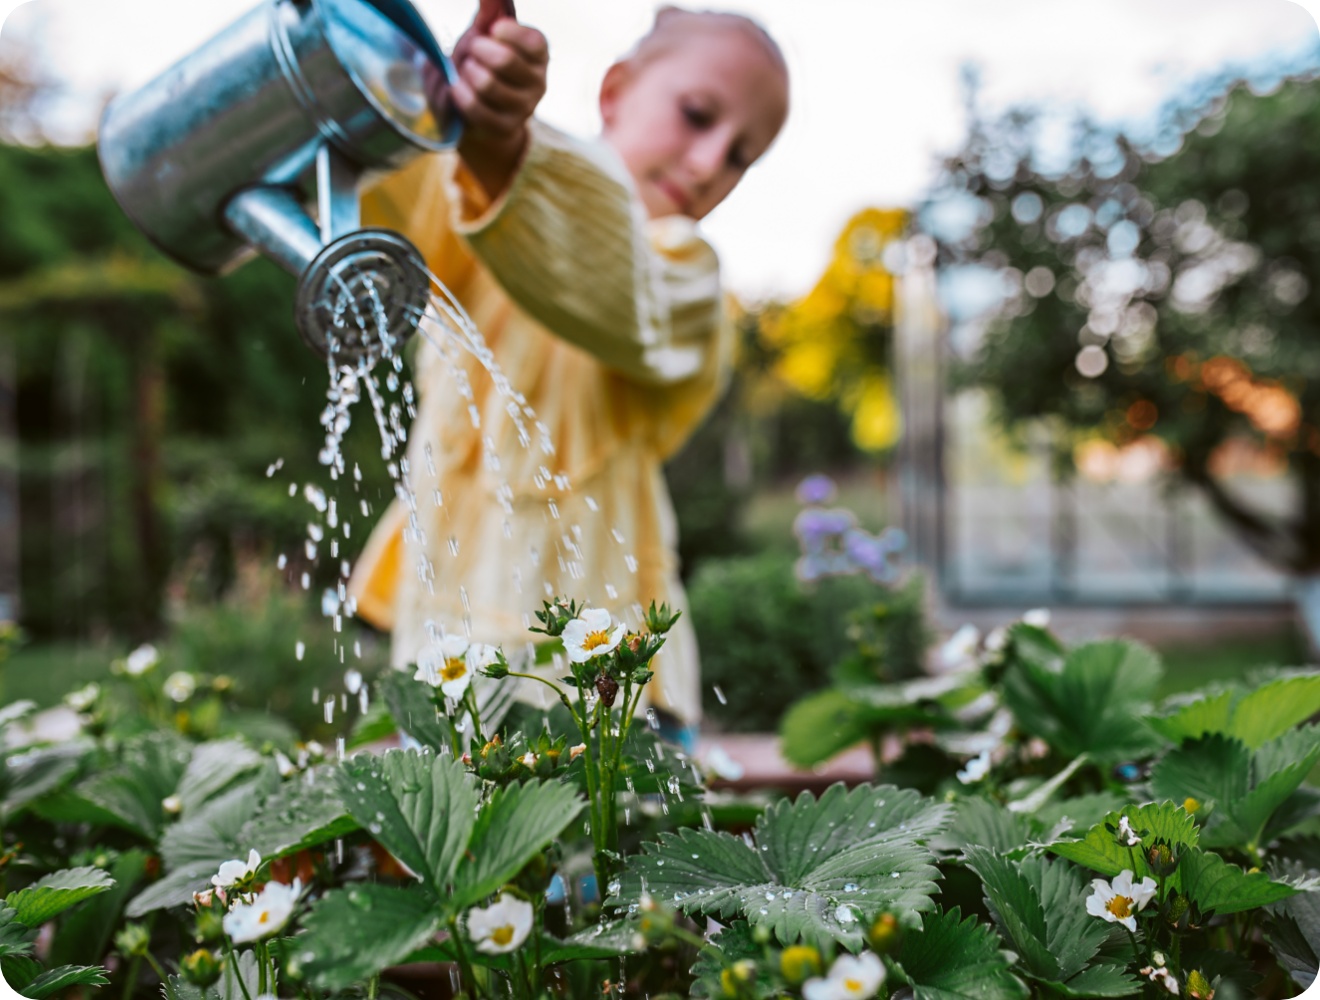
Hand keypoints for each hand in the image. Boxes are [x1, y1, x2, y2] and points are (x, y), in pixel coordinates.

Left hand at [430, 0, 547, 199]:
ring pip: (487, 85)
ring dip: (466, 72)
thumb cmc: (485, 61)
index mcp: (540, 55)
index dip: (507, 33)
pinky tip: (457, 87)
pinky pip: (476, 108)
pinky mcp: (506, 128)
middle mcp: (539, 83)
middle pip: (504, 61)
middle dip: (478, 51)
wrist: (480, 104)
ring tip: (465, 70)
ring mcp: (524, 109)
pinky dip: (460, 94)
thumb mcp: (487, 33)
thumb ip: (491, 12)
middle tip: (472, 50)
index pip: (532, 42)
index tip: (492, 29)